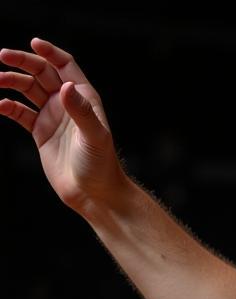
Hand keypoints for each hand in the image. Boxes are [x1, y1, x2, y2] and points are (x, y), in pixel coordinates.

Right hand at [0, 39, 127, 212]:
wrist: (95, 195)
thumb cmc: (101, 166)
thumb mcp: (94, 136)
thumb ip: (81, 111)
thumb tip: (65, 86)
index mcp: (84, 98)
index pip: (65, 65)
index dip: (50, 52)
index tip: (34, 43)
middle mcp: (67, 103)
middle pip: (41, 72)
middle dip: (23, 62)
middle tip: (3, 56)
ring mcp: (52, 117)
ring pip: (27, 89)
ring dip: (11, 82)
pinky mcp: (40, 133)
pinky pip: (19, 112)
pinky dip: (8, 106)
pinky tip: (0, 105)